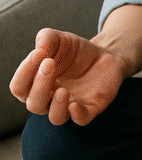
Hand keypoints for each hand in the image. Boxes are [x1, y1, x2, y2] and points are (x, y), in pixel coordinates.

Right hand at [9, 28, 128, 125]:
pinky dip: (77, 115)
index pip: (19, 88)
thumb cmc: (76, 51)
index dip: (24, 72)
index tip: (38, 53)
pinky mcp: (91, 107)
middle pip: (34, 104)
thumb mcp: (60, 39)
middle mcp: (50, 99)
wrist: (104, 53)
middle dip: (39, 85)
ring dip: (55, 105)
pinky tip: (75, 104)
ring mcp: (70, 105)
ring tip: (62, 90)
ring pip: (56, 118)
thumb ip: (46, 38)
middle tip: (49, 63)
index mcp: (37, 84)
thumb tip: (39, 48)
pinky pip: (81, 120)